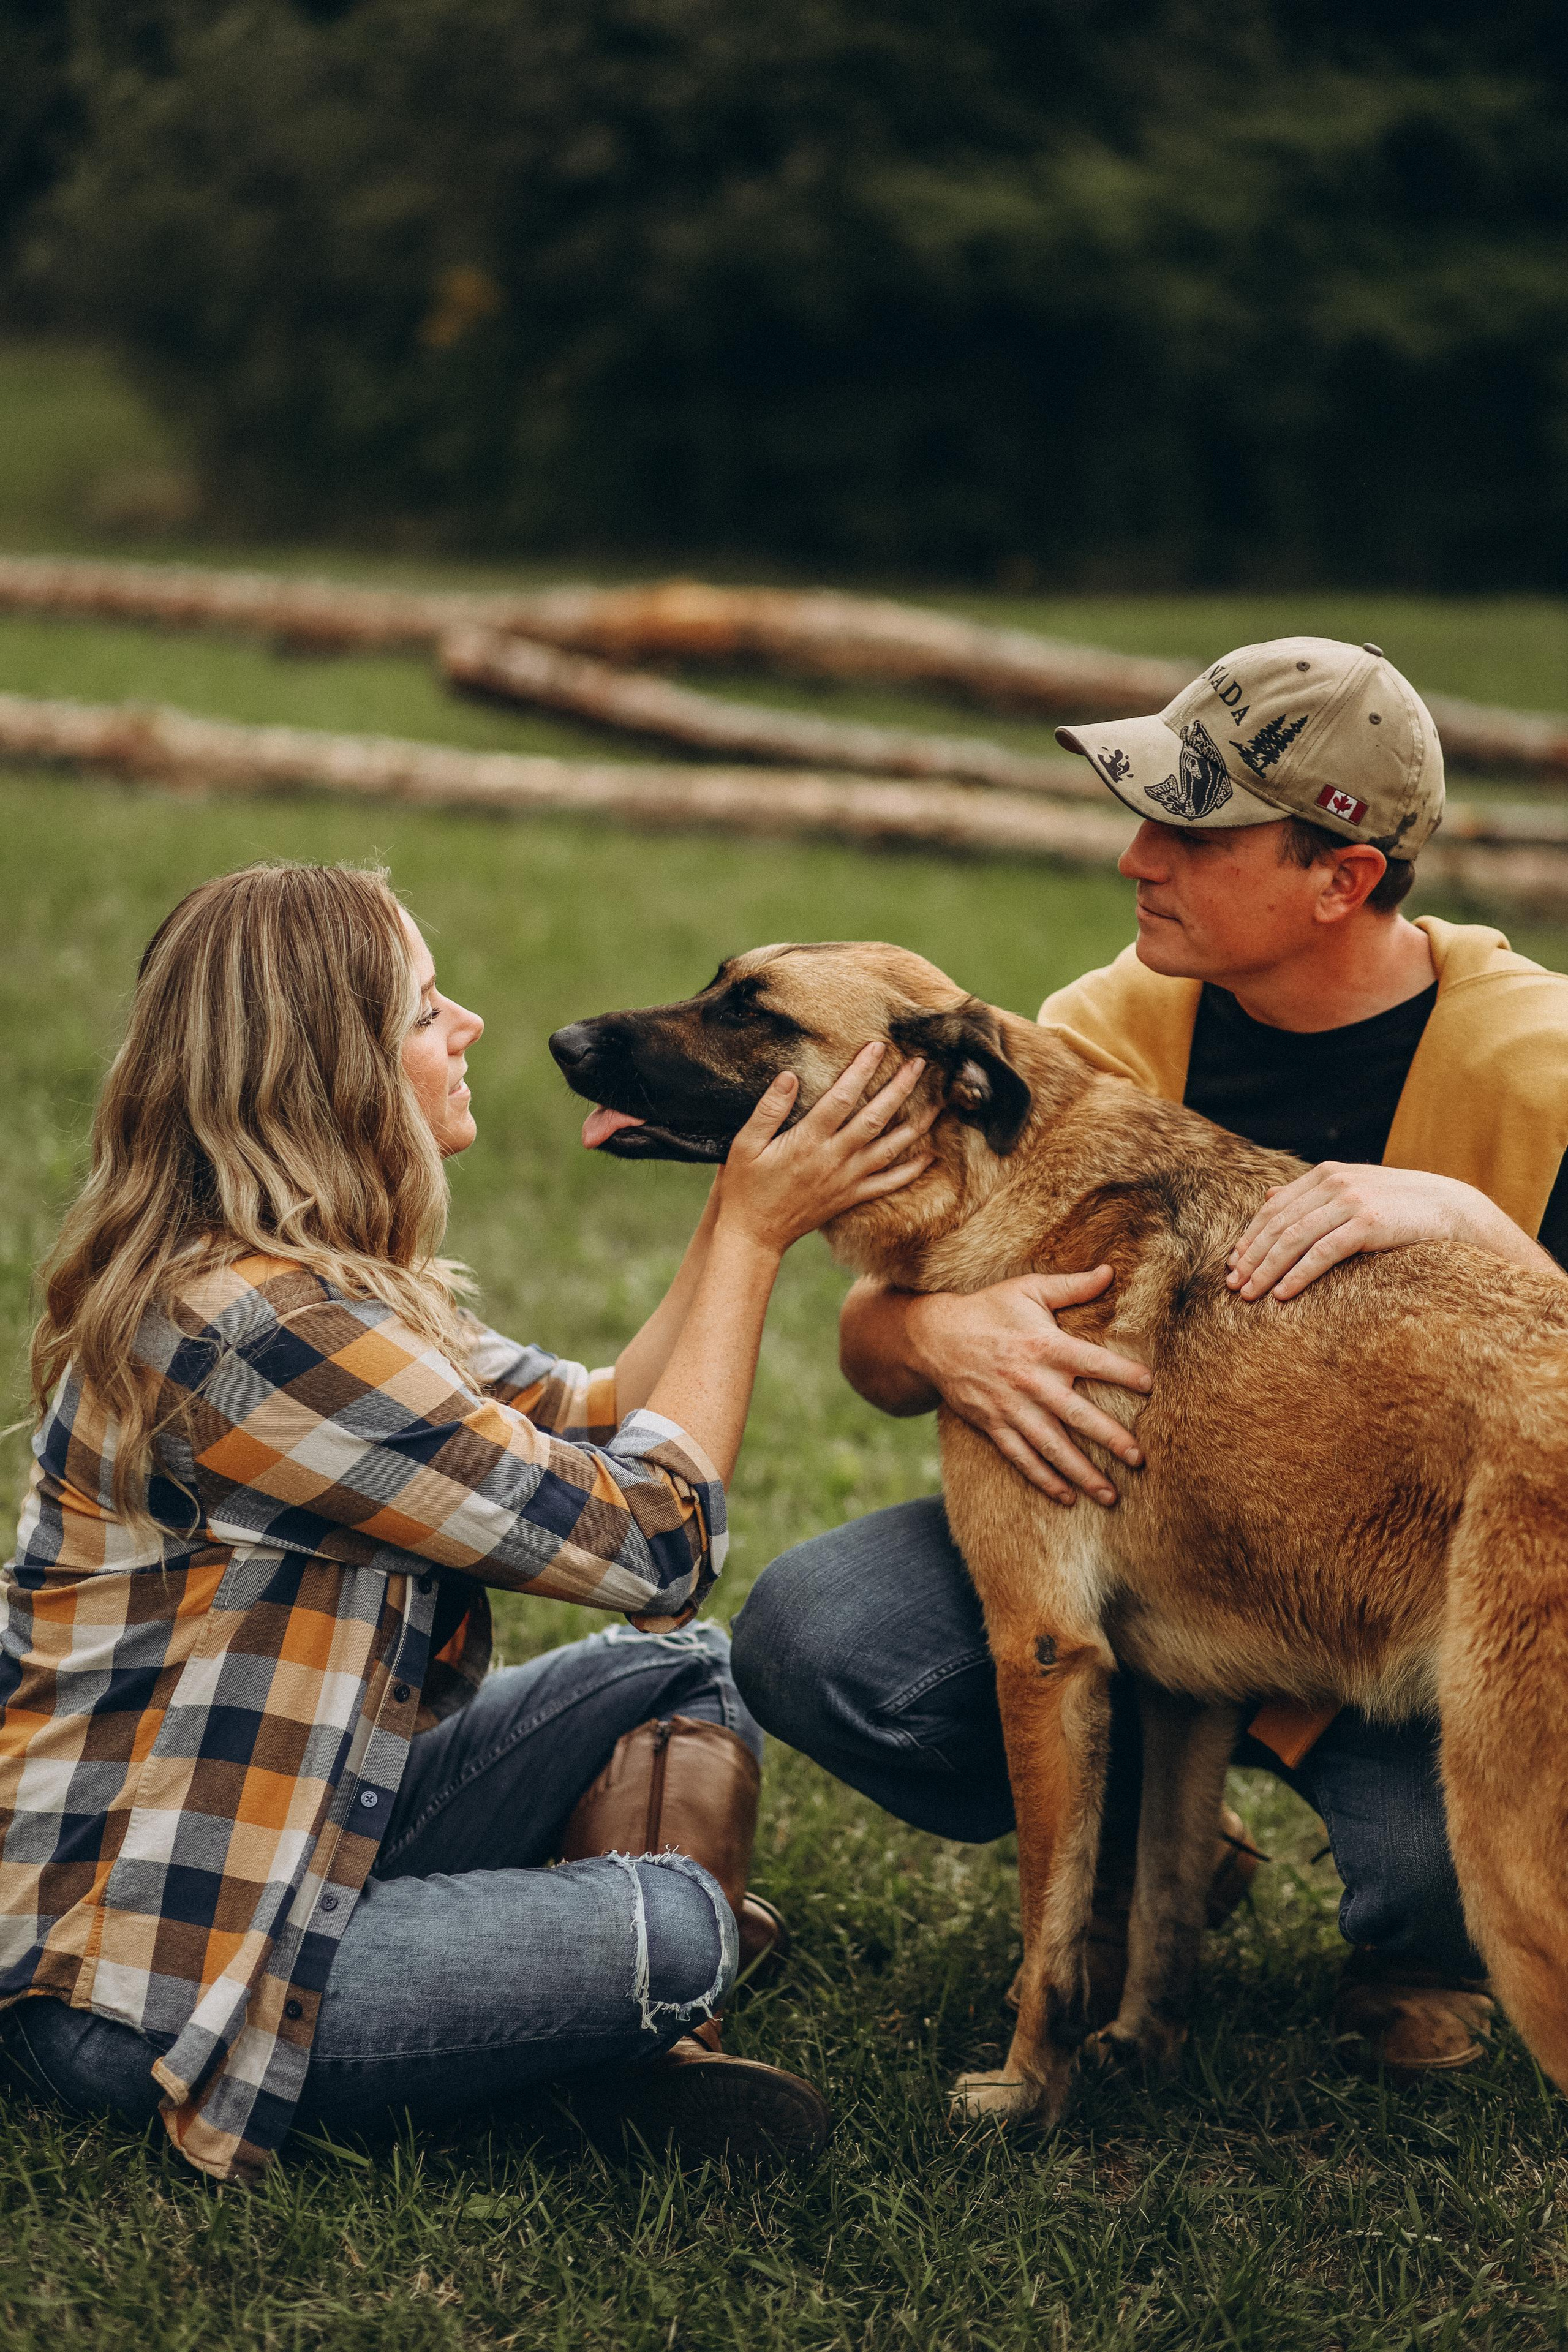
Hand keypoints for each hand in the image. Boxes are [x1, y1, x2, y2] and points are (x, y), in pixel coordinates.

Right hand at [716, 1043, 934, 1256]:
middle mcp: (833, 1159)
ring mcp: (846, 1180)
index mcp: (808, 1141)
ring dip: (915, 1125)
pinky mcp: (850, 1198)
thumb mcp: (745, 1144)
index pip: (842, 1098)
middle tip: (920, 1065)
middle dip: (900, 1089)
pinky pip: (887, 1184)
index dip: (862, 1070)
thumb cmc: (746, 1186)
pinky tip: (928, 1156)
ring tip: (937, 1103)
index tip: (878, 1046)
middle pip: (875, 1118)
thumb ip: (768, 1110)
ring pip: (889, 1149)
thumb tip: (789, 1076)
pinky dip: (910, 1171)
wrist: (754, 1234)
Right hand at [910, 1270, 1151, 1506]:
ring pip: (1051, 1446)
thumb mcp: (1027, 1290)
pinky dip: (1043, 1479)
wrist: (934, 1337)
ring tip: (1111, 1495)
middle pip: (1076, 1415)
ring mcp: (1010, 1408)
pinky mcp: (993, 1425)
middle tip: (1139, 1458)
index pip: (1092, 1361)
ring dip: (1081, 1472)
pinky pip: (1021, 1458)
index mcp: (1044, 1345)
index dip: (1123, 1372)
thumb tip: (1109, 1271)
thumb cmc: (988, 1309)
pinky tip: (1067, 1497)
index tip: (1151, 1386)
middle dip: (1109, 1438)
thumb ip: (1071, 1287)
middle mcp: (1030, 1381)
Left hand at [1227, 1163, 1490, 1300]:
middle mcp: (1334, 1183)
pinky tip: (1283, 1294)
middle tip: (1233, 1285)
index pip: (1274, 1208)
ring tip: (1249, 1294)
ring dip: (1267, 1269)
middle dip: (1251, 1257)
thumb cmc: (1399, 1205)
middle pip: (1278, 1224)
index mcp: (1325, 1174)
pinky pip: (1322, 1253)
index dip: (1250, 1237)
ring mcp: (1350, 1201)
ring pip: (1293, 1239)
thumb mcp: (1352, 1190)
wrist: (1451, 1208)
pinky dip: (1298, 1275)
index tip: (1233, 1264)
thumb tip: (1268, 1196)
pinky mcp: (1367, 1223)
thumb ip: (1310, 1193)